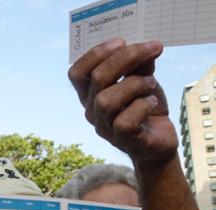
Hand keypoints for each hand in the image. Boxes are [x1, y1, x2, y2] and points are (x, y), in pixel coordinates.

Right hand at [69, 38, 177, 164]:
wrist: (158, 141)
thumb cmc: (145, 108)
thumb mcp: (142, 80)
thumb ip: (139, 65)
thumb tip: (145, 47)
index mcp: (91, 95)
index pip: (77, 73)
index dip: (95, 54)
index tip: (121, 41)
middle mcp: (92, 111)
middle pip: (97, 79)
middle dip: (127, 58)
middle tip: (153, 49)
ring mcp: (105, 127)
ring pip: (107, 101)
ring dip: (135, 84)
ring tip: (151, 84)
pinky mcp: (124, 140)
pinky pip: (125, 121)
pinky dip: (142, 106)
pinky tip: (152, 103)